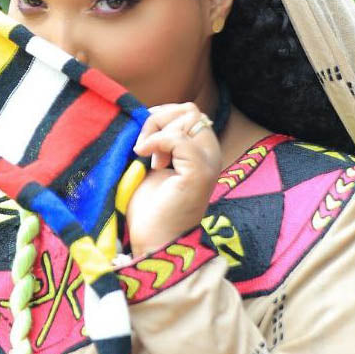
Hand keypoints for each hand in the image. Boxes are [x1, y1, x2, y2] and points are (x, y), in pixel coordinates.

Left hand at [126, 102, 219, 255]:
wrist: (155, 243)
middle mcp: (211, 156)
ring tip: (147, 159)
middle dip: (159, 119)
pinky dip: (157, 141)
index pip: (190, 113)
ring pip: (188, 117)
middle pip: (190, 110)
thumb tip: (147, 115)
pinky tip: (143, 157)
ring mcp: (208, 164)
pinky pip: (180, 138)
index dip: (162, 117)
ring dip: (157, 131)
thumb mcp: (153, 167)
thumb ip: (158, 143)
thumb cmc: (152, 211)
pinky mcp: (199, 174)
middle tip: (143, 148)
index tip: (145, 144)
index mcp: (202, 153)